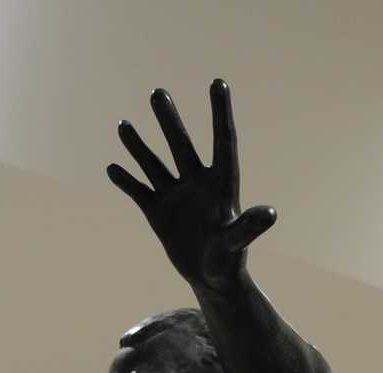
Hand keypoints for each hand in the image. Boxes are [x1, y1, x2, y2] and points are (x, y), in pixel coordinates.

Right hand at [109, 80, 277, 293]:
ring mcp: (176, 196)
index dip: (220, 112)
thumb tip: (270, 213)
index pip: (222, 141)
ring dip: (139, 145)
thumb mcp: (236, 243)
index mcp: (221, 185)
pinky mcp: (158, 213)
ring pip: (155, 163)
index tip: (218, 82)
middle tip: (157, 93)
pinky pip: (139, 191)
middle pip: (181, 145)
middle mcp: (197, 184)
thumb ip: (249, 227)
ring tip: (124, 124)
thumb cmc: (229, 261)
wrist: (212, 280)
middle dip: (169, 120)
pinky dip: (125, 181)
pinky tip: (112, 167)